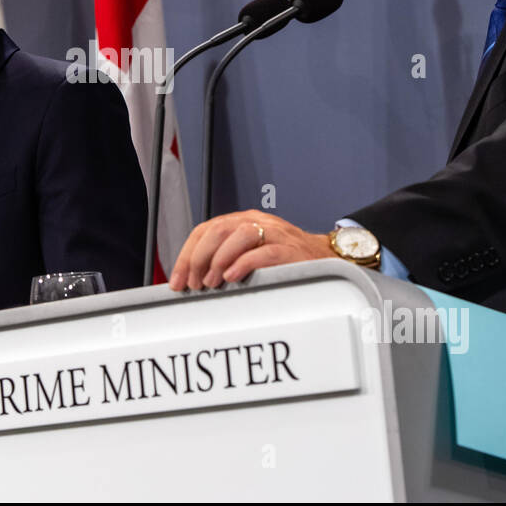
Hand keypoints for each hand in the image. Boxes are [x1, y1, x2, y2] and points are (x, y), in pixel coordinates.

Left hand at [168, 209, 331, 290]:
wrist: (327, 259)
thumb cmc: (286, 261)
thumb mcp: (250, 254)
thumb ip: (225, 259)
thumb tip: (193, 281)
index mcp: (242, 221)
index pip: (205, 230)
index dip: (187, 255)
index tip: (178, 281)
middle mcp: (256, 222)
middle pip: (218, 230)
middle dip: (199, 259)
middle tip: (195, 284)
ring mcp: (274, 233)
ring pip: (239, 234)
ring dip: (219, 260)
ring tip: (212, 282)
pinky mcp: (290, 249)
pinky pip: (264, 251)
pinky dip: (244, 264)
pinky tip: (232, 277)